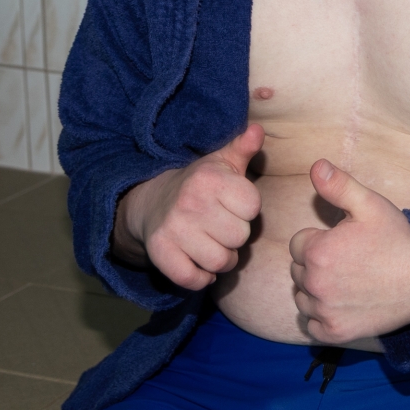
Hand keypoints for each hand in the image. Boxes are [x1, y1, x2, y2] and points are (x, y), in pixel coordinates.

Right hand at [114, 125, 263, 289]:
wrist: (152, 202)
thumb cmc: (201, 184)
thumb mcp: (222, 162)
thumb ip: (243, 147)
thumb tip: (257, 130)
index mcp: (210, 178)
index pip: (252, 207)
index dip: (246, 210)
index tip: (233, 205)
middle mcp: (190, 202)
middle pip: (239, 237)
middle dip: (236, 236)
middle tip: (222, 227)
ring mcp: (173, 228)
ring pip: (220, 261)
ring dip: (222, 260)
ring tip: (214, 245)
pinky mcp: (159, 251)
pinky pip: (192, 278)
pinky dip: (200, 278)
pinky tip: (199, 264)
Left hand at [289, 159, 409, 344]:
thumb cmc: (398, 241)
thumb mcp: (370, 205)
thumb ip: (338, 186)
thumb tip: (315, 166)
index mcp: (317, 251)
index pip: (298, 243)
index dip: (320, 239)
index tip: (344, 242)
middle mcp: (315, 284)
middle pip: (298, 271)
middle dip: (316, 263)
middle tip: (349, 261)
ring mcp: (324, 311)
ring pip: (302, 297)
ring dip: (316, 290)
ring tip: (347, 281)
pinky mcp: (335, 332)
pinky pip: (311, 325)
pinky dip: (322, 317)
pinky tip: (343, 304)